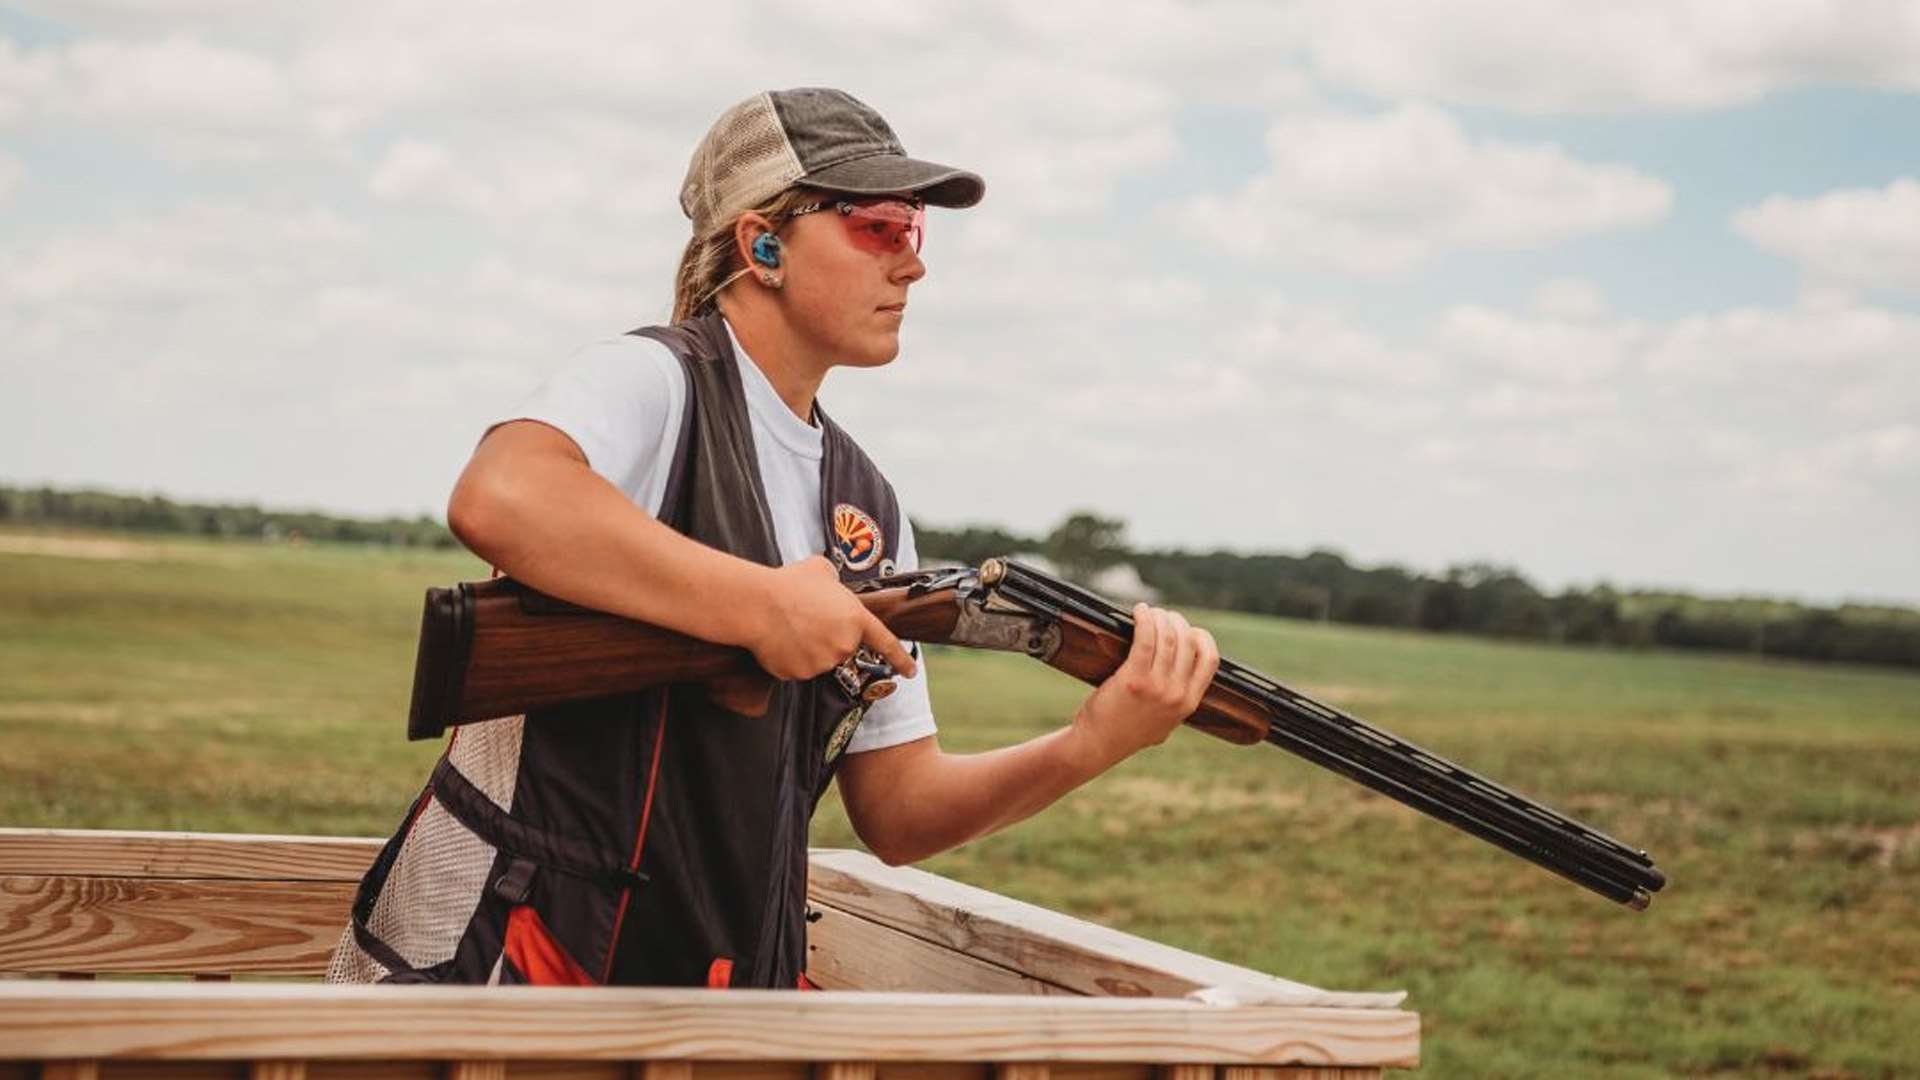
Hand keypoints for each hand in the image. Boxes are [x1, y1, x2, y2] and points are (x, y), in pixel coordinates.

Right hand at [745, 555, 918, 680]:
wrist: (758, 604)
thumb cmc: (789, 583)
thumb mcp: (821, 569)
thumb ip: (834, 581)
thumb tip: (830, 584)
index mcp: (856, 619)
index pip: (886, 643)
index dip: (900, 658)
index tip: (910, 671)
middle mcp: (843, 644)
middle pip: (841, 648)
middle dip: (827, 637)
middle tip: (806, 619)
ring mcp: (822, 662)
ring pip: (818, 660)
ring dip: (807, 647)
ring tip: (789, 626)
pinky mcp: (799, 674)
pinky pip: (797, 668)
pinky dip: (788, 658)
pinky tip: (778, 640)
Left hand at [1072, 604, 1219, 763]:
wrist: (1098, 744)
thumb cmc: (1127, 731)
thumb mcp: (1165, 722)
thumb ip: (1178, 702)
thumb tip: (1185, 676)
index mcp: (1189, 703)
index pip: (1210, 660)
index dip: (1202, 638)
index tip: (1189, 630)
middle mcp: (1177, 694)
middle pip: (1188, 642)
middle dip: (1177, 621)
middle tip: (1164, 616)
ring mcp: (1157, 687)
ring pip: (1168, 636)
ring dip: (1160, 617)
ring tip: (1150, 611)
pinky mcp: (1134, 679)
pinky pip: (1145, 639)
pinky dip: (1144, 619)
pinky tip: (1139, 611)